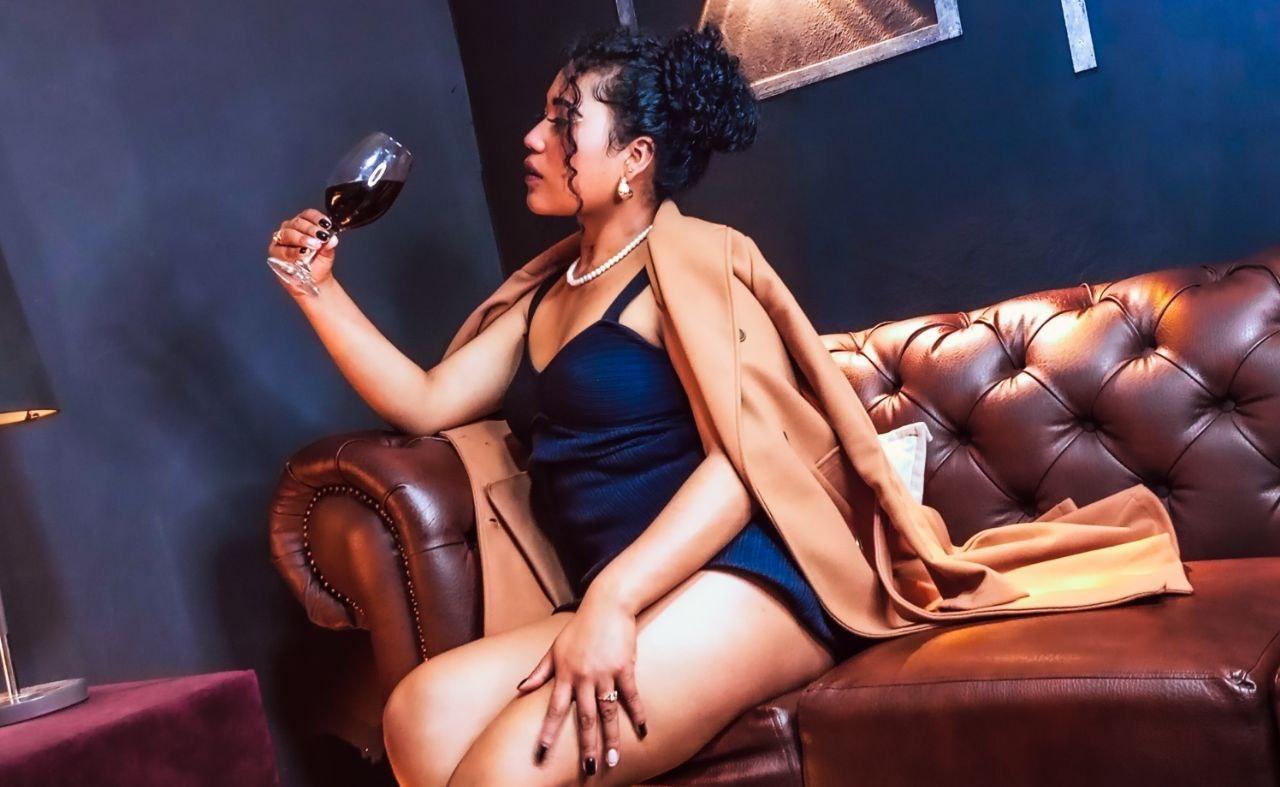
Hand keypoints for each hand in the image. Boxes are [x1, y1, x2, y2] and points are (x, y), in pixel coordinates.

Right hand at [268, 208, 338, 292]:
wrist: (314, 281)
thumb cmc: (319, 264)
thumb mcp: (327, 254)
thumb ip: (329, 246)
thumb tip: (332, 239)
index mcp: (303, 224)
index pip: (308, 215)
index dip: (316, 218)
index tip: (326, 225)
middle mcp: (290, 228)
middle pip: (297, 223)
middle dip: (310, 229)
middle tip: (321, 237)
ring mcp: (281, 239)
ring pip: (288, 234)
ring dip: (301, 239)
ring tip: (314, 246)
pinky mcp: (275, 252)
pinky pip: (281, 249)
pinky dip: (293, 251)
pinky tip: (303, 253)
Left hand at [515, 591, 647, 775]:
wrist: (607, 604)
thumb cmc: (580, 627)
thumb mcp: (555, 648)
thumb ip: (539, 671)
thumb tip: (520, 689)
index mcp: (565, 674)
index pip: (554, 708)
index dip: (549, 730)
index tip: (542, 752)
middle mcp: (583, 677)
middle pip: (584, 717)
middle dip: (586, 745)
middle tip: (588, 768)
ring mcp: (605, 673)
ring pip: (607, 711)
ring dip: (611, 738)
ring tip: (613, 760)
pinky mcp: (625, 667)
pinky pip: (631, 695)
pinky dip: (637, 713)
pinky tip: (643, 730)